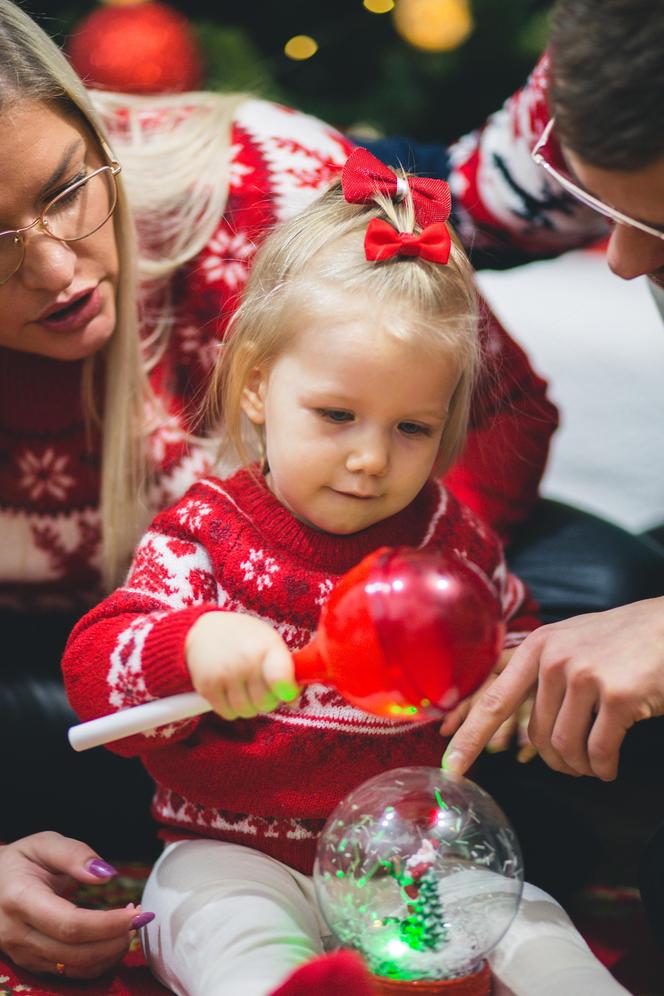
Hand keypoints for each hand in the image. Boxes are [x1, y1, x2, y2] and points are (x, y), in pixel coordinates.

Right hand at [0, 832, 143, 976]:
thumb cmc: (21, 860)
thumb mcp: (44, 843)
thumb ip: (74, 854)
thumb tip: (106, 874)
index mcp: (19, 899)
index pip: (69, 924)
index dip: (107, 923)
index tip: (137, 912)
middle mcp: (17, 933)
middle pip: (74, 952)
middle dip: (115, 939)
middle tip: (140, 917)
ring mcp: (22, 953)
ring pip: (74, 968)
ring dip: (110, 952)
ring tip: (129, 924)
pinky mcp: (31, 963)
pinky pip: (70, 972)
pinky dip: (98, 960)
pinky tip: (113, 938)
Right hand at [186, 611, 296, 719]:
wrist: (209, 629)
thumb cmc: (249, 640)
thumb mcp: (271, 644)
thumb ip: (286, 671)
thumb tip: (292, 700)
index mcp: (266, 647)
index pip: (280, 676)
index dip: (287, 690)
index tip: (287, 693)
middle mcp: (245, 661)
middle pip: (265, 703)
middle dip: (267, 699)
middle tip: (262, 685)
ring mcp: (224, 675)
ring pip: (246, 711)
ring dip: (249, 705)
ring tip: (246, 687)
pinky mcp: (207, 686)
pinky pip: (228, 713)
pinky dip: (232, 708)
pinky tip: (231, 691)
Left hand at [443, 597, 663, 780]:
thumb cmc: (623, 641)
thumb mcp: (572, 642)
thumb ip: (541, 671)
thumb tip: (510, 717)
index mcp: (537, 647)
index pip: (493, 699)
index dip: (469, 736)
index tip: (451, 766)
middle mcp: (554, 658)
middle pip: (536, 735)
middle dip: (554, 761)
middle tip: (573, 767)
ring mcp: (585, 674)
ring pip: (565, 747)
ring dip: (580, 767)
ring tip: (594, 766)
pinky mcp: (617, 694)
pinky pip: (598, 751)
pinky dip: (603, 768)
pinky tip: (610, 766)